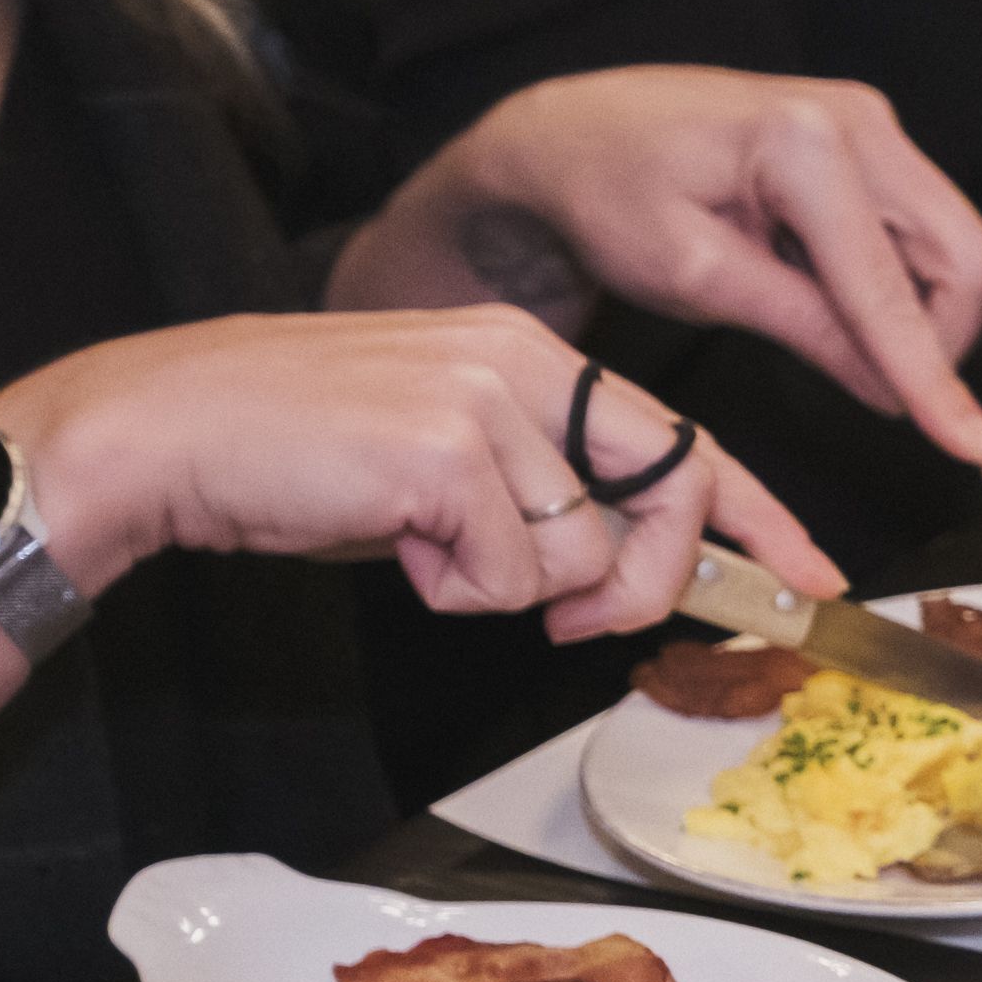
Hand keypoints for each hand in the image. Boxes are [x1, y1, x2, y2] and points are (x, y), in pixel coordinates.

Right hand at [0, 307, 839, 642]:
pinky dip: (454, 592)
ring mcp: (487, 400)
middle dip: (644, 586)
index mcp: (532, 356)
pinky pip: (511, 576)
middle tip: (574, 626)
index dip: (759, 517)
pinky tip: (392, 545)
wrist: (168, 433)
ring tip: (419, 545)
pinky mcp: (446, 451)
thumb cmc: (298, 456)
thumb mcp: (448, 465)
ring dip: (506, 590)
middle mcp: (524, 363)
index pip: (686, 435)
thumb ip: (543, 495)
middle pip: (667, 495)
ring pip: (580, 555)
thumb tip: (619, 578)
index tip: (813, 578)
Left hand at [357, 69, 981, 467]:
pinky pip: (921, 231)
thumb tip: (895, 393)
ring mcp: (869, 123)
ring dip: (912, 311)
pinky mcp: (867, 139)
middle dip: (936, 341)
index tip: (981, 450)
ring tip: (812, 317)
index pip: (896, 290)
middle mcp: (857, 119)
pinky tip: (818, 287)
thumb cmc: (606, 194)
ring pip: (954, 249)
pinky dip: (892, 282)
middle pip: (966, 260)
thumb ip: (808, 329)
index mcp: (806, 146)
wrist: (569, 134)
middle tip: (872, 386)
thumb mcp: (697, 279)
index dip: (936, 380)